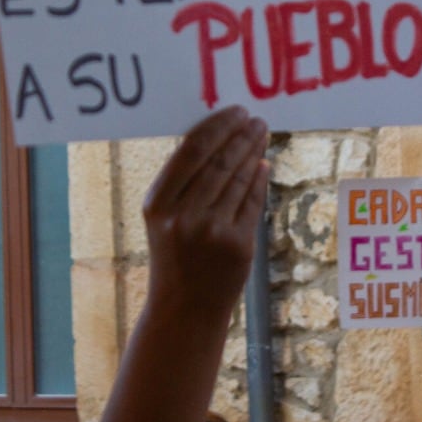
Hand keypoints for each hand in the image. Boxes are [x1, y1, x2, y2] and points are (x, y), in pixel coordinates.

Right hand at [142, 105, 268, 315]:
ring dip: (253, 152)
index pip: (191, 151)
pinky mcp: (237, 245)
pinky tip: (263, 165)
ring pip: (239, 178)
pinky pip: (253, 202)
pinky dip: (259, 179)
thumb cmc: (175, 257)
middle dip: (241, 135)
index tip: (235, 112)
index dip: (217, 127)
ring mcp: (212, 231)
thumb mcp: (163, 219)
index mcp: (157, 203)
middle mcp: (182, 215)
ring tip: (261, 135)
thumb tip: (216, 138)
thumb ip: (182, 184)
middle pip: (219, 161)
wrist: (184, 310)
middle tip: (255, 119)